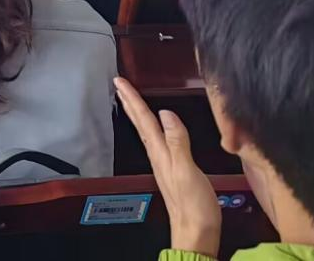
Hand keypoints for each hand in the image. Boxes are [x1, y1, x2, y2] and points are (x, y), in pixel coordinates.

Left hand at [115, 78, 220, 256]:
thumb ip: (178, 142)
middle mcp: (158, 156)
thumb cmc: (194, 206)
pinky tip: (154, 128)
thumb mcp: (187, 171)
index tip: (120, 81)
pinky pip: (156, 141)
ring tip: (130, 99)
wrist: (196, 233)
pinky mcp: (172, 170)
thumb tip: (166, 113)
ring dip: (137, 113)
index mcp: (160, 153)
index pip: (144, 120)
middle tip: (118, 84)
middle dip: (130, 102)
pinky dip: (151, 128)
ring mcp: (163, 163)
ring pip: (146, 131)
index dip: (133, 99)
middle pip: (140, 124)